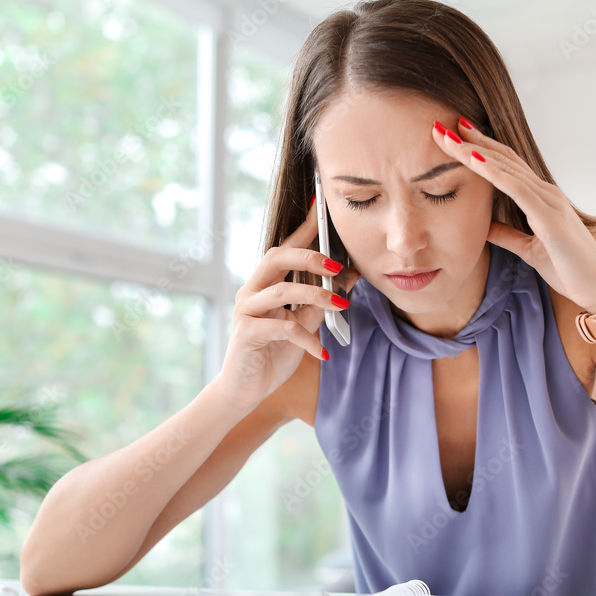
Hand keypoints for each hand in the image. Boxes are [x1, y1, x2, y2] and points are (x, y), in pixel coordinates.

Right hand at [216, 194, 361, 412]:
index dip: (303, 227)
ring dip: (316, 295)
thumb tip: (351, 277)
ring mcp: (246, 311)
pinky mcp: (246, 334)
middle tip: (337, 266)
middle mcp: (251, 292)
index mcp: (265, 284)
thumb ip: (322, 302)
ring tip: (341, 305)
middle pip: (276, 257)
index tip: (321, 205)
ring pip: (282, 290)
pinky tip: (322, 352)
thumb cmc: (272, 354)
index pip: (285, 248)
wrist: (244, 390)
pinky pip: (282, 328)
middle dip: (309, 257)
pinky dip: (307, 339)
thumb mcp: (304, 326)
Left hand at [431, 119, 595, 312]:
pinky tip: (475, 161)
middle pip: (503, 159)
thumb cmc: (570, 269)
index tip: (454, 136)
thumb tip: (484, 227)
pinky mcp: (551, 219)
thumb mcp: (528, 249)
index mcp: (541, 200)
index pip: (506, 166)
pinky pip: (519, 190)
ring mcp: (550, 203)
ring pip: (507, 169)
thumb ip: (508, 234)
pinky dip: (496, 174)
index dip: (480, 149)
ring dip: (475, 152)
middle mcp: (546, 194)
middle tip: (441, 126)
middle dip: (471, 142)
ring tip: (450, 137)